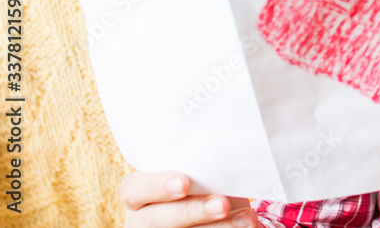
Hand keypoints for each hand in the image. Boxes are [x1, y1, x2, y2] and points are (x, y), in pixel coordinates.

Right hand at [121, 171, 256, 226]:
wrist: (212, 213)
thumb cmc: (202, 187)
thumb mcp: (198, 176)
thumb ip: (201, 170)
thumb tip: (226, 160)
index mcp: (139, 193)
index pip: (134, 189)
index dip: (156, 186)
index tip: (185, 183)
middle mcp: (142, 219)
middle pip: (155, 219)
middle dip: (192, 211)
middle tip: (223, 205)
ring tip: (245, 220)